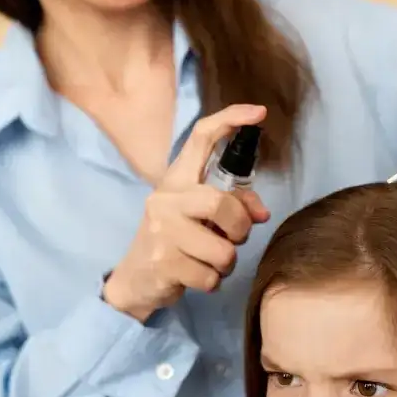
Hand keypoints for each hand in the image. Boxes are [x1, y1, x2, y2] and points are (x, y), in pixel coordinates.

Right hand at [104, 104, 270, 321]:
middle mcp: (166, 199)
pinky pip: (210, 277)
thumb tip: (262, 213)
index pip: (201, 138)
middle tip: (234, 239)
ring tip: (210, 262)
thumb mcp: (200, 218)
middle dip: (240, 228)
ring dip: (226, 264)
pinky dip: (212, 283)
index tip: (259, 113)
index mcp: (177, 180)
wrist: (135, 280)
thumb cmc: (175, 242)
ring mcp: (162, 231)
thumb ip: (233, 207)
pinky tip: (196, 277)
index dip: (231, 120)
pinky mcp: (162, 263)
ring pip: (223, 251)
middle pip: (221, 203)